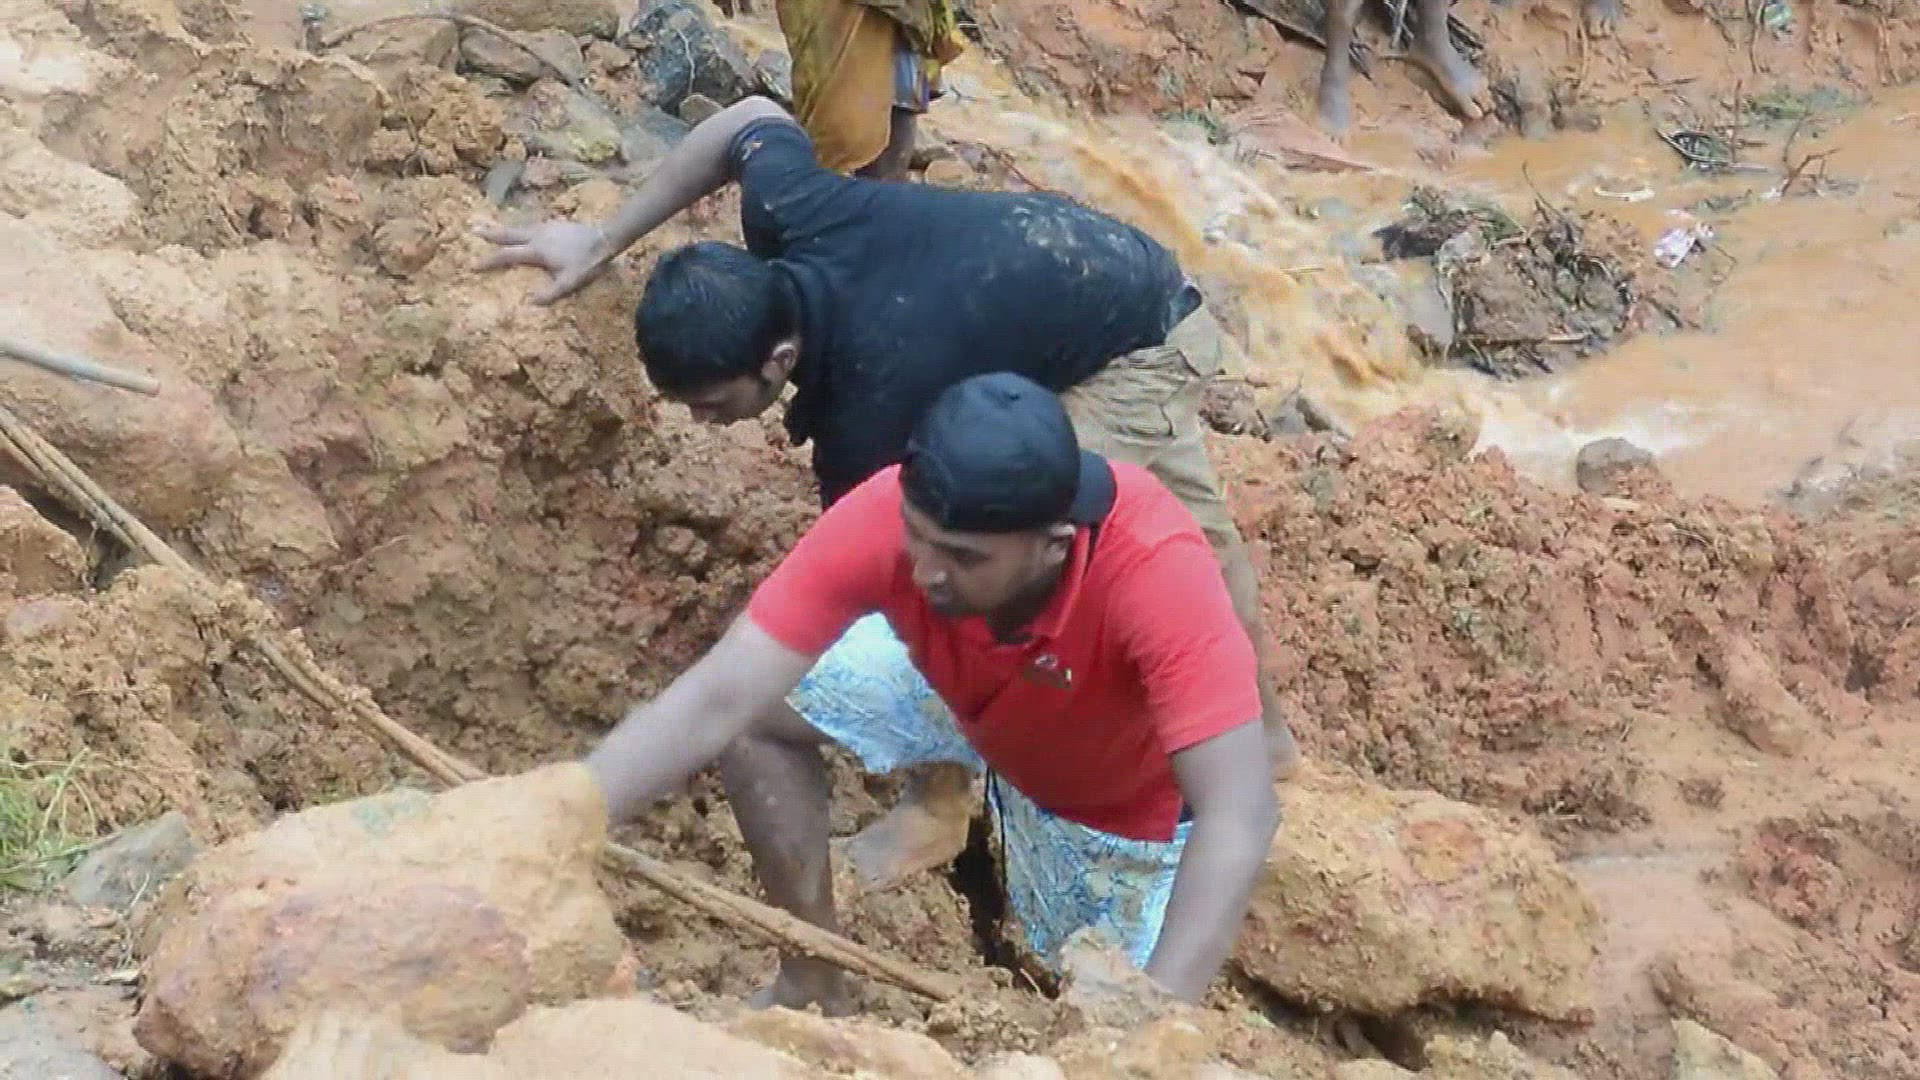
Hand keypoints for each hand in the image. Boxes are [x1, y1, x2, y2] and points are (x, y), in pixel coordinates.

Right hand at [473, 219, 610, 304]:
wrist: (605, 238)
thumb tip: (530, 302)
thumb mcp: (569, 282)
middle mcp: (536, 235)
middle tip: (473, 230)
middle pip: (508, 234)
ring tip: (493, 228)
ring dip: (504, 228)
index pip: (507, 255)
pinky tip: (523, 229)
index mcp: (536, 250)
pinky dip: (520, 227)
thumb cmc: (587, 262)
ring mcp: (545, 227)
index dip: (490, 261)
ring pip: (519, 226)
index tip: (474, 265)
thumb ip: (550, 293)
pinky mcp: (555, 224)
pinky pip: (531, 224)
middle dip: (490, 234)